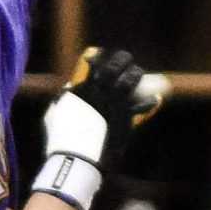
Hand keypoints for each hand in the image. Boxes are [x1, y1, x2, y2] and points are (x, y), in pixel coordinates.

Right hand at [33, 48, 159, 209]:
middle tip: (125, 60)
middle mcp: (103, 89)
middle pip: (117, 65)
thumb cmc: (62, 136)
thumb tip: (68, 89)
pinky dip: (150, 103)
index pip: (93, 63)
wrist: (78, 154)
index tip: (97, 55)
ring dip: (136, 74)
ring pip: (132, 79)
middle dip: (122, 59)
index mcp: (85, 87)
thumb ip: (61, 99)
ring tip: (137, 74)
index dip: (96, 58)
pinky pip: (142, 105)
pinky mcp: (127, 115)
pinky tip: (156, 99)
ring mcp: (117, 101)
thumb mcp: (54, 114)